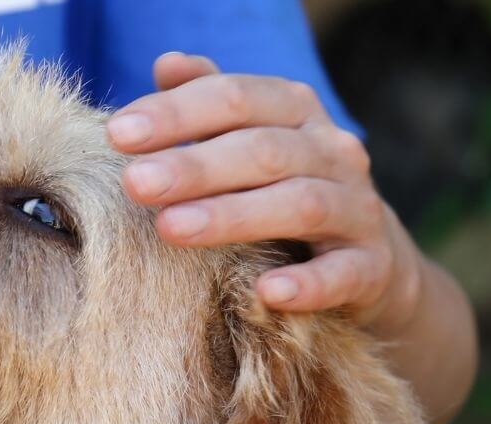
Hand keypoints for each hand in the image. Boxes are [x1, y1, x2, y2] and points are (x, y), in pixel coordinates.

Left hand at [109, 53, 424, 336]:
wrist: (373, 259)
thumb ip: (211, 103)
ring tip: (172, 229)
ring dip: (234, 216)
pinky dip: (308, 283)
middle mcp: (333, 151)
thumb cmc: (286, 190)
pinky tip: (267, 291)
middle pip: (263, 150)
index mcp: (297, 111)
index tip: (117, 134)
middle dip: (195, 166)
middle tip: (135, 183)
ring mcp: (358, 208)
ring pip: (300, 204)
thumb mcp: (252, 140)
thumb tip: (167, 64)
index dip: (177, 113)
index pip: (235, 98)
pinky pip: (342, 273)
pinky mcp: (372, 267)